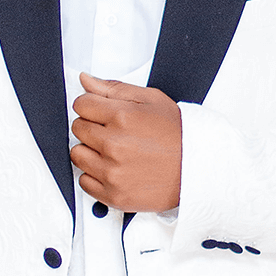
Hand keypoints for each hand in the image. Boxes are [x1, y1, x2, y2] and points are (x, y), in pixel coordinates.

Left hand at [70, 73, 181, 213]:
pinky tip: (114, 169)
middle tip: (114, 132)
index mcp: (122, 117)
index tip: (102, 112)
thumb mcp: (151, 100)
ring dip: (91, 151)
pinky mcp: (113, 195)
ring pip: (77, 155)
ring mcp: (112, 172)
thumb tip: (86, 80)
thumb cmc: (178, 136)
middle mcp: (114, 145)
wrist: (198, 169)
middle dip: (92, 127)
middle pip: (77, 128)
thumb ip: (114, 89)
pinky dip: (95, 176)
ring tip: (114, 151)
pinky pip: (84, 182)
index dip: (92, 106)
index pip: (81, 104)